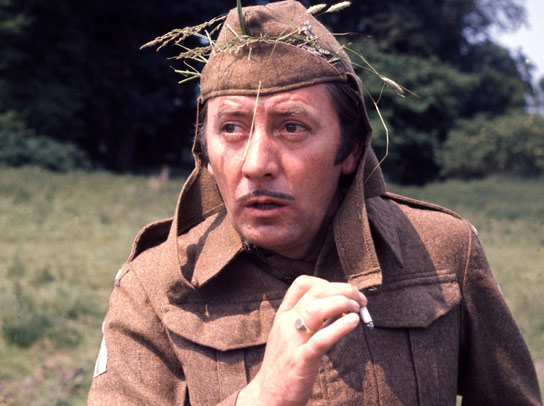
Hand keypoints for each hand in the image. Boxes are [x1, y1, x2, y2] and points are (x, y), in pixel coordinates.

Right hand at [236, 275, 366, 405]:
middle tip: (360, 299)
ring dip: (342, 302)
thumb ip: (314, 321)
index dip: (326, 282)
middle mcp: (286, 323)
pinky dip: (339, 328)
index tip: (343, 292)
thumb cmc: (285, 364)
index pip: (302, 284)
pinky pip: (321, 340)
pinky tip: (354, 322)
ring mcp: (292, 341)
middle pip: (315, 292)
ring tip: (358, 307)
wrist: (267, 396)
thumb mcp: (293, 336)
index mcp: (283, 315)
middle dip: (342, 289)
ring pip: (316, 310)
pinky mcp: (301, 361)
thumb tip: (341, 306)